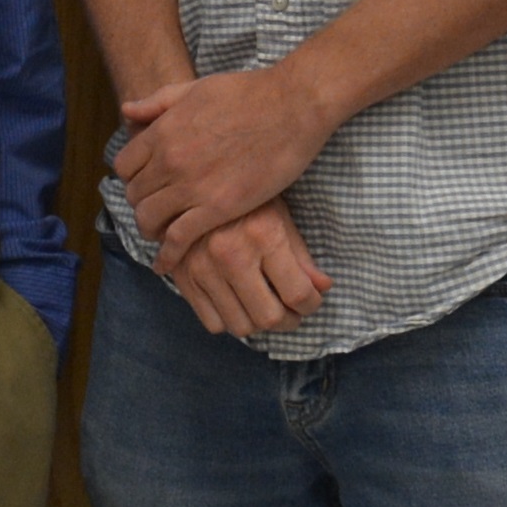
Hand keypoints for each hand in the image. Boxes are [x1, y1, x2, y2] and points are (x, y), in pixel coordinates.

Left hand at [114, 64, 336, 259]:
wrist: (292, 106)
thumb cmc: (249, 92)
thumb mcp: (195, 88)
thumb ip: (158, 102)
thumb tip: (126, 110)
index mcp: (163, 131)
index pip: (124, 166)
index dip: (132, 178)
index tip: (145, 184)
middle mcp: (170, 161)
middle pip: (134, 195)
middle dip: (142, 204)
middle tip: (156, 210)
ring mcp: (192, 186)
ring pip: (149, 219)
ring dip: (151, 229)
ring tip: (161, 234)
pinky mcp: (218, 208)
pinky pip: (179, 238)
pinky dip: (169, 255)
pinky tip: (167, 264)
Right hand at [162, 200, 333, 339]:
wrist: (194, 180)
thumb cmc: (247, 198)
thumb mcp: (280, 216)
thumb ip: (302, 257)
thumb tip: (323, 288)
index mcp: (263, 235)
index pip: (298, 293)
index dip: (312, 304)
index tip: (311, 301)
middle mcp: (231, 255)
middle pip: (269, 318)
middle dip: (289, 320)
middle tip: (292, 310)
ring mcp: (203, 268)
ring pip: (241, 326)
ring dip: (259, 323)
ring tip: (266, 306)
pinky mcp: (182, 277)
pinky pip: (212, 323)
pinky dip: (229, 320)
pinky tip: (237, 302)